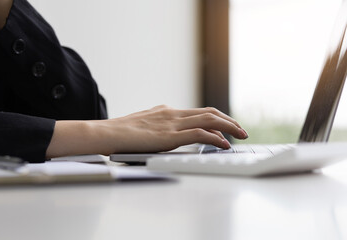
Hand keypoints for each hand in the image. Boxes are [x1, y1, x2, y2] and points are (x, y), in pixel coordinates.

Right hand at [46, 105, 247, 157]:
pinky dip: (215, 138)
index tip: (226, 126)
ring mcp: (172, 123)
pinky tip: (224, 145)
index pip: (198, 112)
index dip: (215, 118)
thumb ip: (157, 127)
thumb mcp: (143, 126)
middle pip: (208, 112)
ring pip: (209, 119)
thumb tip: (165, 133)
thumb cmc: (120, 133)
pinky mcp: (170, 135)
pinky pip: (200, 134)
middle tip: (241, 129)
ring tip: (241, 134)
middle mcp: (172, 114)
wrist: (106, 133)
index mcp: (166, 112)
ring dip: (228, 126)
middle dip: (228, 120)